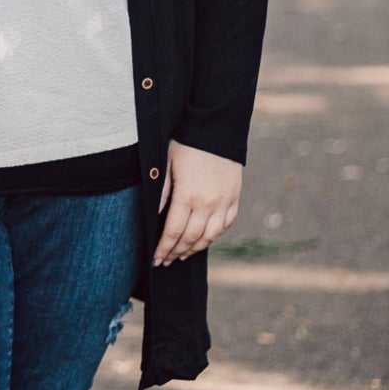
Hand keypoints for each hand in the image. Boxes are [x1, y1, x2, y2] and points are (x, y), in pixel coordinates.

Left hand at [153, 140, 241, 265]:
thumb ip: (161, 190)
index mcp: (187, 195)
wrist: (218, 128)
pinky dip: (214, 235)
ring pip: (210, 236)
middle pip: (190, 239)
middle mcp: (208, 203)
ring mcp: (224, 202)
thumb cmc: (186, 143)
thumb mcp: (167, 163)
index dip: (163, 249)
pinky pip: (226, 224)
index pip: (173, 232)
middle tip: (165, 261)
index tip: (155, 259)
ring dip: (194, 249)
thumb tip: (154, 216)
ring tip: (182, 255)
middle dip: (176, 253)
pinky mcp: (234, 197)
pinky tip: (204, 239)